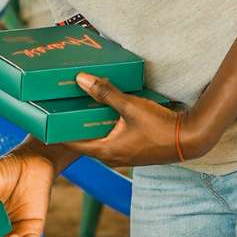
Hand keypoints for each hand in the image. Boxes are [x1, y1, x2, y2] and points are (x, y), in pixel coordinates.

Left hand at [63, 73, 210, 166]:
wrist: (191, 140)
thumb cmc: (160, 126)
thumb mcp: (130, 106)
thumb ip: (105, 92)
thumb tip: (81, 79)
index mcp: (106, 151)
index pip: (73, 144)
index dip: (58, 132)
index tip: (45, 122)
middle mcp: (113, 157)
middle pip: (85, 142)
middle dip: (74, 127)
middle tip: (61, 111)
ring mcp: (124, 156)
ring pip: (100, 141)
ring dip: (92, 128)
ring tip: (81, 110)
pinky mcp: (135, 151)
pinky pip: (113, 140)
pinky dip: (106, 129)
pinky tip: (107, 115)